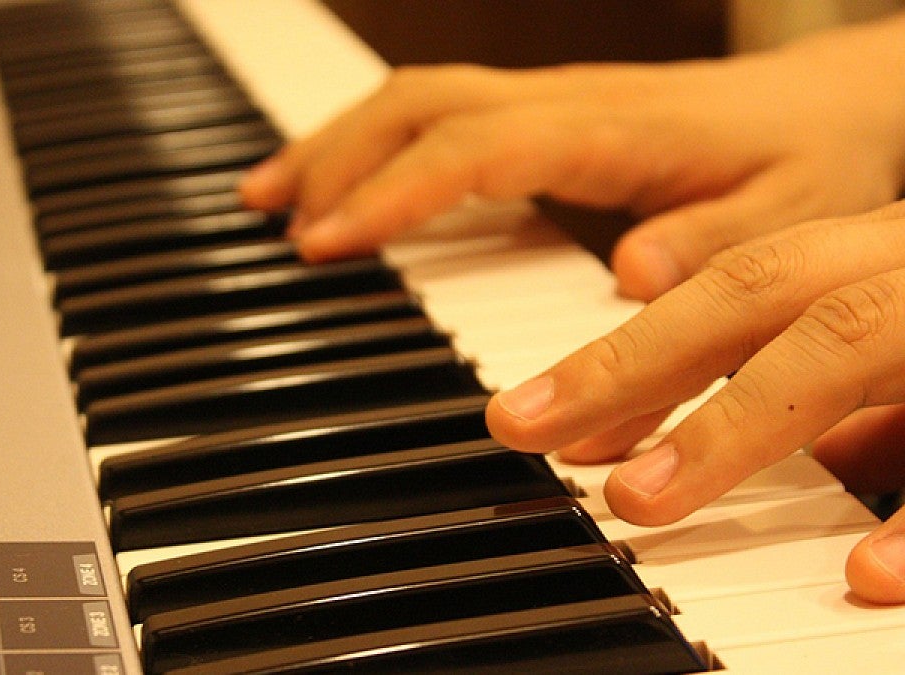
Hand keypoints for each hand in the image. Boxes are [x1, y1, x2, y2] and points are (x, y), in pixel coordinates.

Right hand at [241, 15, 904, 300]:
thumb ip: (712, 244)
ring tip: (268, 194)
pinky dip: (374, 144)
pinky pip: (438, 114)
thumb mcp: (792, 216)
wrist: (832, 102)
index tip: (328, 240)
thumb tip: (626, 274)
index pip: (476, 146)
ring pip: (416, 99)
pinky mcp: (543, 115)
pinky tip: (343, 180)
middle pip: (420, 105)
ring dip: (337, 143)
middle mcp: (565, 103)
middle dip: (334, 158)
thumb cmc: (810, 158)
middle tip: (268, 217)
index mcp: (613, 128)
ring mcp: (548, 103)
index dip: (394, 191)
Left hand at [484, 200, 904, 603]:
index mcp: (875, 256)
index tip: (536, 415)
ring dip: (730, 424)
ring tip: (637, 497)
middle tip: (522, 424)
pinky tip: (862, 572)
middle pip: (752, 293)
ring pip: (841, 341)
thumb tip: (816, 453)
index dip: (626, 351)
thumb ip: (867, 399)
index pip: (729, 293)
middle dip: (626, 361)